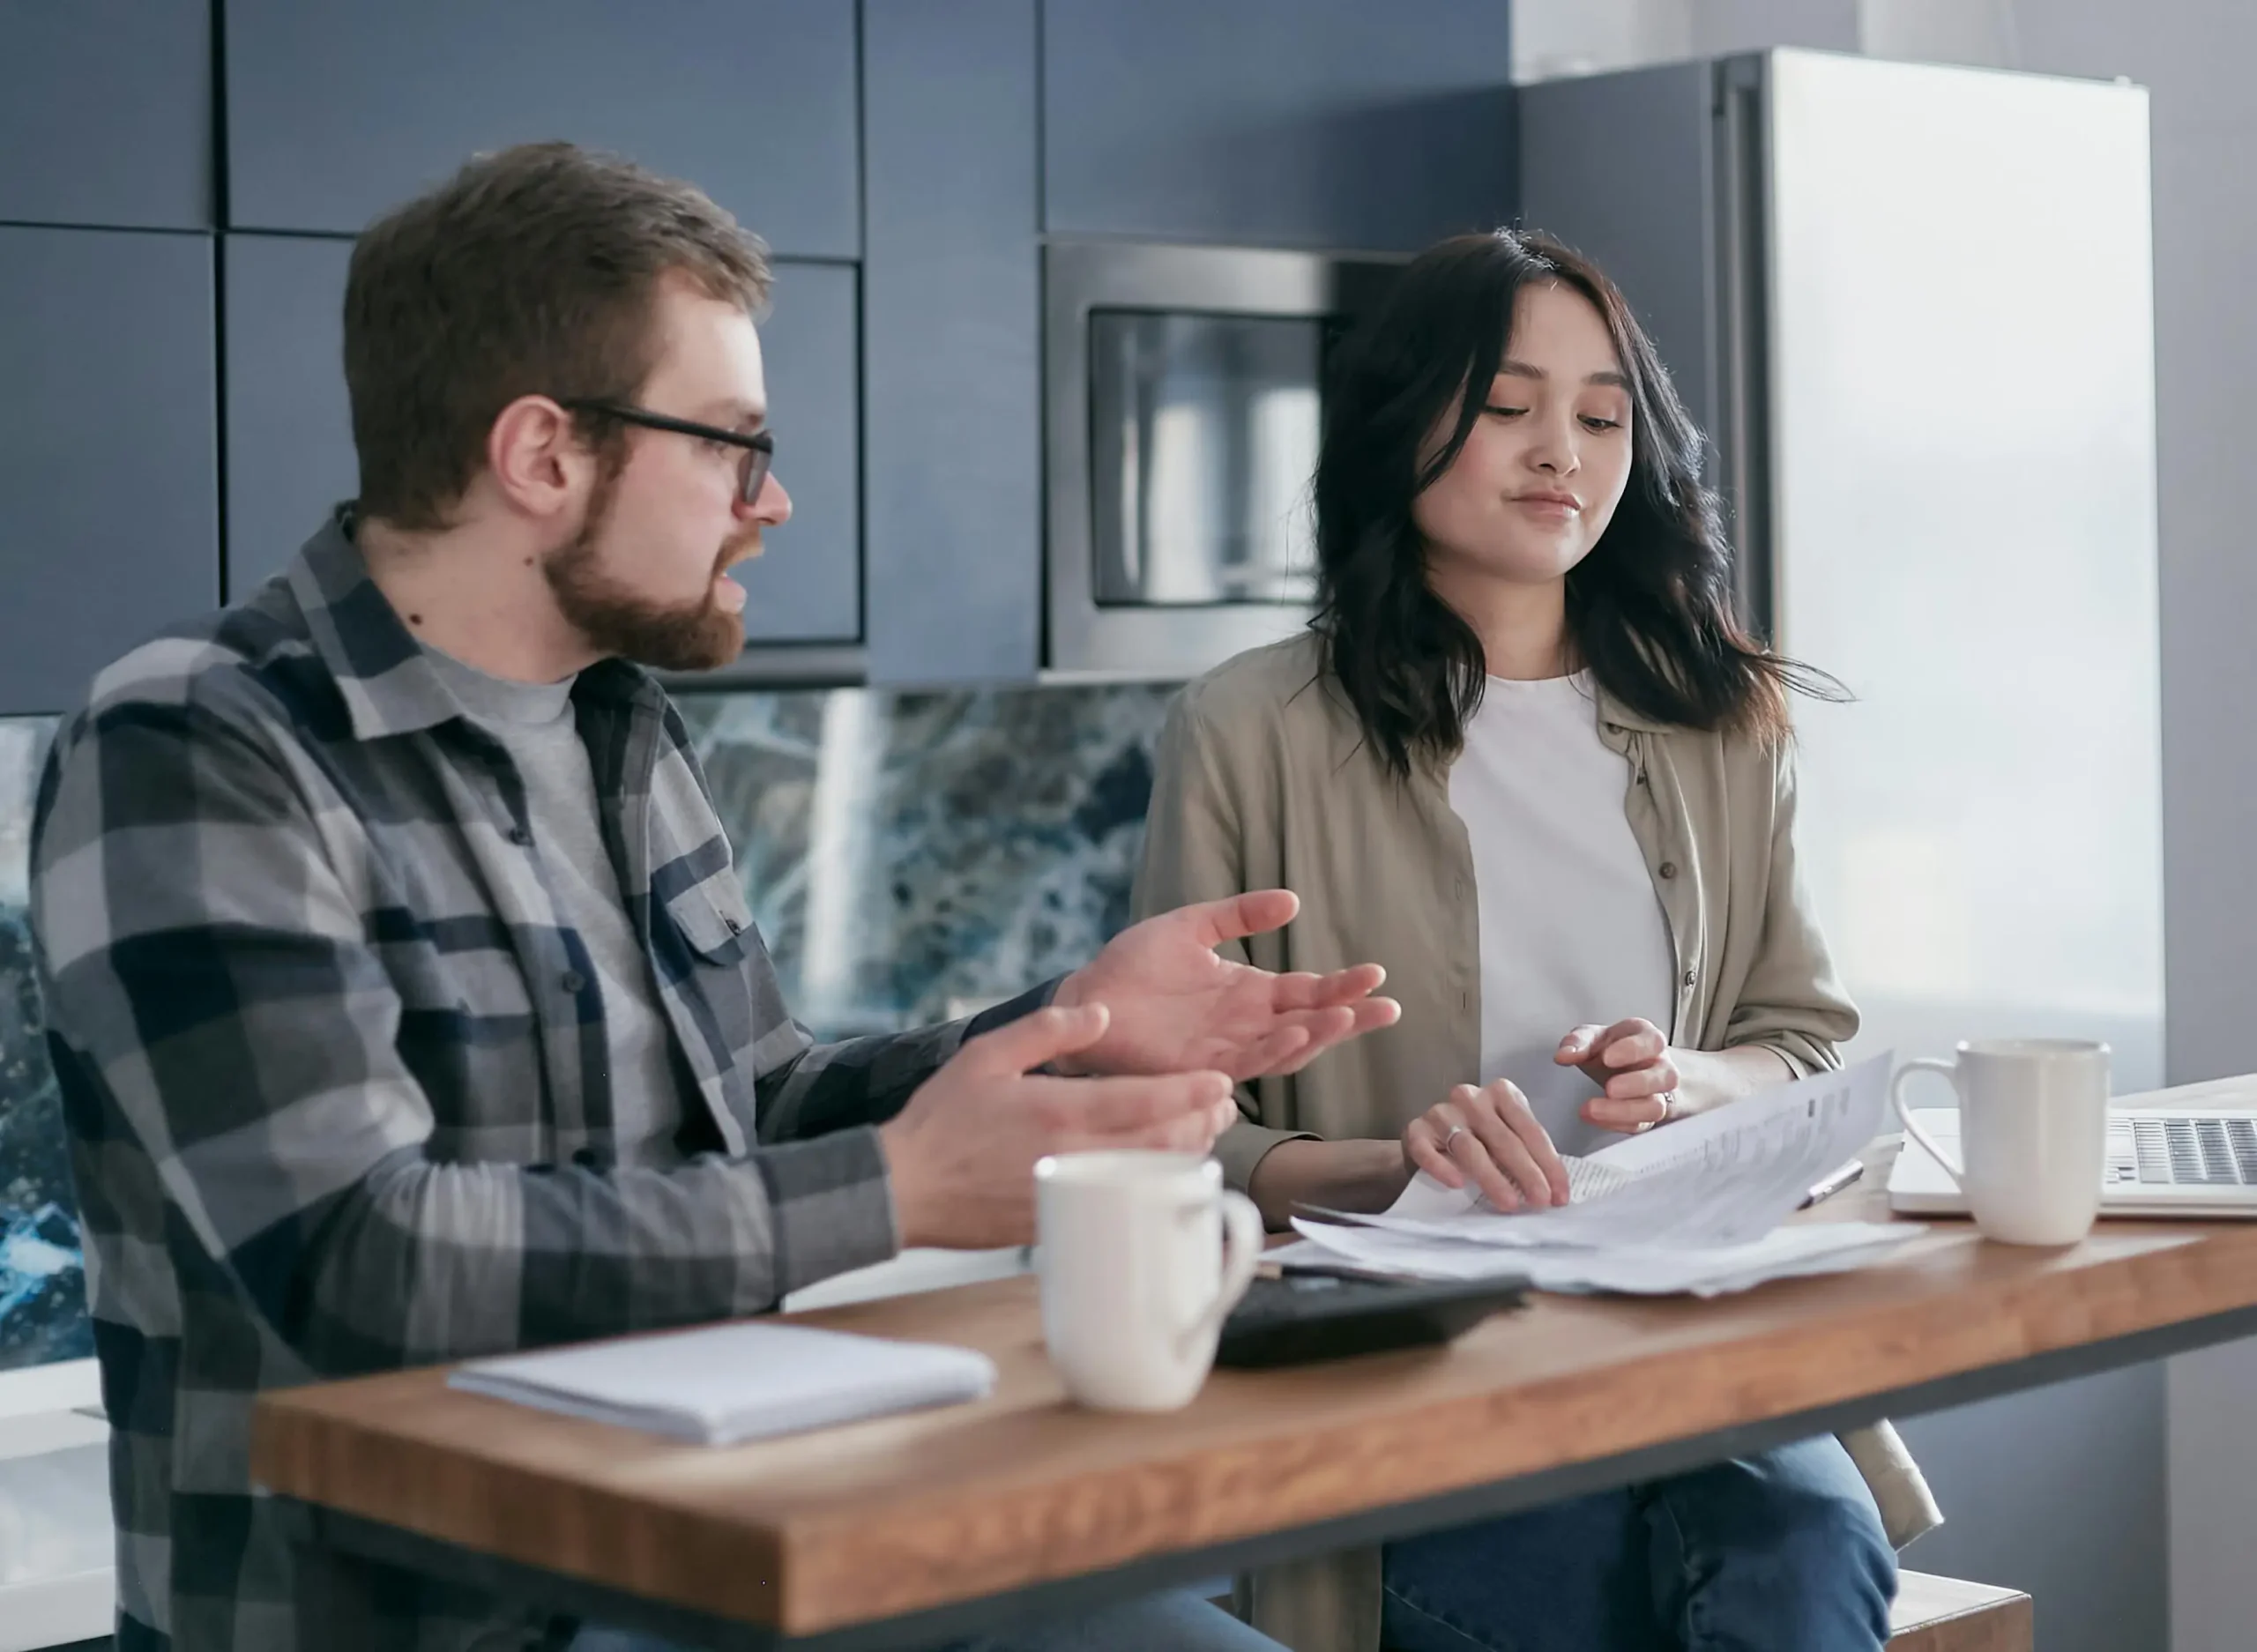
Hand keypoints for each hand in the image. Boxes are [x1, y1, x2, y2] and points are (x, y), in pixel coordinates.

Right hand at [877, 1003, 1236, 1248]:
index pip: (1146, 1100)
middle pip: (1162, 1143)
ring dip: (1184, 1155)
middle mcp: (1074, 1155)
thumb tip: (1099, 1012)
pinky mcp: (1060, 1221)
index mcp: (1060, 1110)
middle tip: (1224, 1106)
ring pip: (1148, 1177)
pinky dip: (1149, 1185)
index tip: (1222, 1083)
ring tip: (1204, 1132)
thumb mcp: (987, 1055)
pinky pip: (1121, 1204)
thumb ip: (1047, 1029)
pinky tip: (1159, 1170)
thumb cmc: (941, 1119)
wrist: (903, 1188)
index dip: (1192, 1093)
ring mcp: (1070, 1194)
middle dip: (1202, 1123)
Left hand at [1053, 890, 1400, 1079]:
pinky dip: (1274, 1050)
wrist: (1087, 995)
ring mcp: (1226, 1049)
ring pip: (1285, 1047)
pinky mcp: (1200, 1066)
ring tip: (1347, 1016)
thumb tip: (1293, 901)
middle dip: (1350, 1016)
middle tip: (1388, 1007)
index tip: (1377, 975)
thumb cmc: (1134, 965)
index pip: (1308, 991)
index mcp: (1249, 993)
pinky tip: (1297, 1032)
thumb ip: (1240, 915)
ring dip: (1319, 1034)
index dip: (1343, 985)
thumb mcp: (1193, 927)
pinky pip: (1245, 1062)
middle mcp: (1246, 1025)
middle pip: (1311, 1023)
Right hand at [1401, 1079, 1570, 1210]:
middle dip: (1527, 1173)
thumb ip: (1525, 1155)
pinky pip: (1427, 1150)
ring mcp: (1441, 1112)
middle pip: (1504, 1139)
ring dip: (1491, 1177)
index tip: (1560, 1196)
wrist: (1426, 1146)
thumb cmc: (1476, 1144)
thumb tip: (1553, 1191)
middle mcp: (1471, 1097)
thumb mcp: (1504, 1141)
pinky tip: (1457, 1184)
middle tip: (1540, 1202)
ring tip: (1509, 1203)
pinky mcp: (1415, 1130)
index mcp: (1502, 1094)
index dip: (1549, 1165)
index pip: (1531, 1131)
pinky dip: (1443, 1166)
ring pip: (1469, 1146)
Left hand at [1557, 1018, 1681, 1132]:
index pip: (1653, 1041)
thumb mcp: (1594, 1038)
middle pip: (1666, 1077)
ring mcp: (1661, 1094)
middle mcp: (1661, 1067)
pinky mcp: (1650, 1116)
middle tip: (1610, 1088)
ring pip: (1656, 1107)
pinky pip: (1642, 1125)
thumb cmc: (1613, 1049)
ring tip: (1594, 1108)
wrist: (1629, 1067)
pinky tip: (1596, 1118)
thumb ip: (1579, 1042)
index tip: (1608, 1058)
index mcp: (1648, 1038)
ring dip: (1625, 1111)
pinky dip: (1617, 1124)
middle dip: (1637, 1084)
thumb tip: (1564, 1055)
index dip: (1633, 1050)